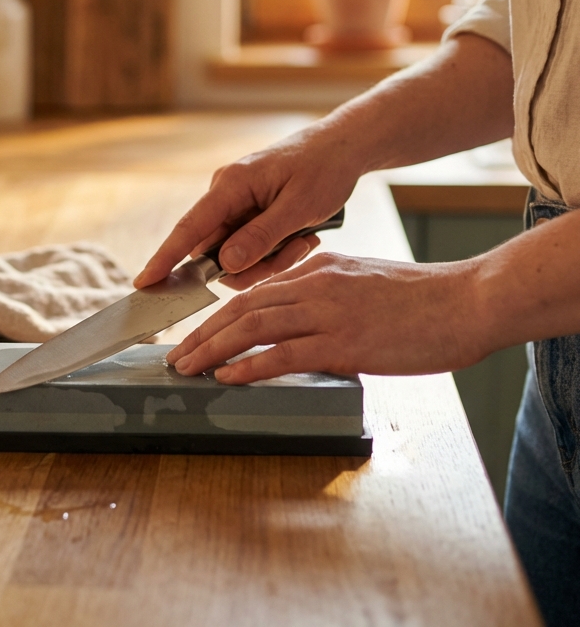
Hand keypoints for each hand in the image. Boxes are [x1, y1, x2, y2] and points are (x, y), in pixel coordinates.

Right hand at [133, 128, 360, 288]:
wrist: (341, 146)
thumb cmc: (323, 169)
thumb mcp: (299, 207)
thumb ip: (260, 237)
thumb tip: (224, 264)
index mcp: (231, 184)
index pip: (189, 228)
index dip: (165, 258)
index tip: (144, 282)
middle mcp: (225, 193)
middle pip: (216, 251)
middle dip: (253, 266)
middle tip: (296, 253)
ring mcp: (235, 203)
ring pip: (234, 254)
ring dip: (269, 259)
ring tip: (305, 241)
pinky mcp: (247, 211)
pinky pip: (248, 246)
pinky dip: (274, 251)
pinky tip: (302, 236)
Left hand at [166, 252, 483, 382]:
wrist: (467, 301)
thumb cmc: (422, 299)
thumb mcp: (363, 280)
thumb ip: (326, 291)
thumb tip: (299, 314)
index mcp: (318, 268)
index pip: (255, 291)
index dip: (219, 314)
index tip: (196, 332)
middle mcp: (315, 284)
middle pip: (243, 307)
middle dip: (202, 332)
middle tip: (176, 354)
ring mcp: (328, 312)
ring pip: (254, 327)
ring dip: (213, 348)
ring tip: (186, 366)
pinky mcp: (345, 341)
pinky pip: (284, 353)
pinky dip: (250, 364)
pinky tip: (227, 376)